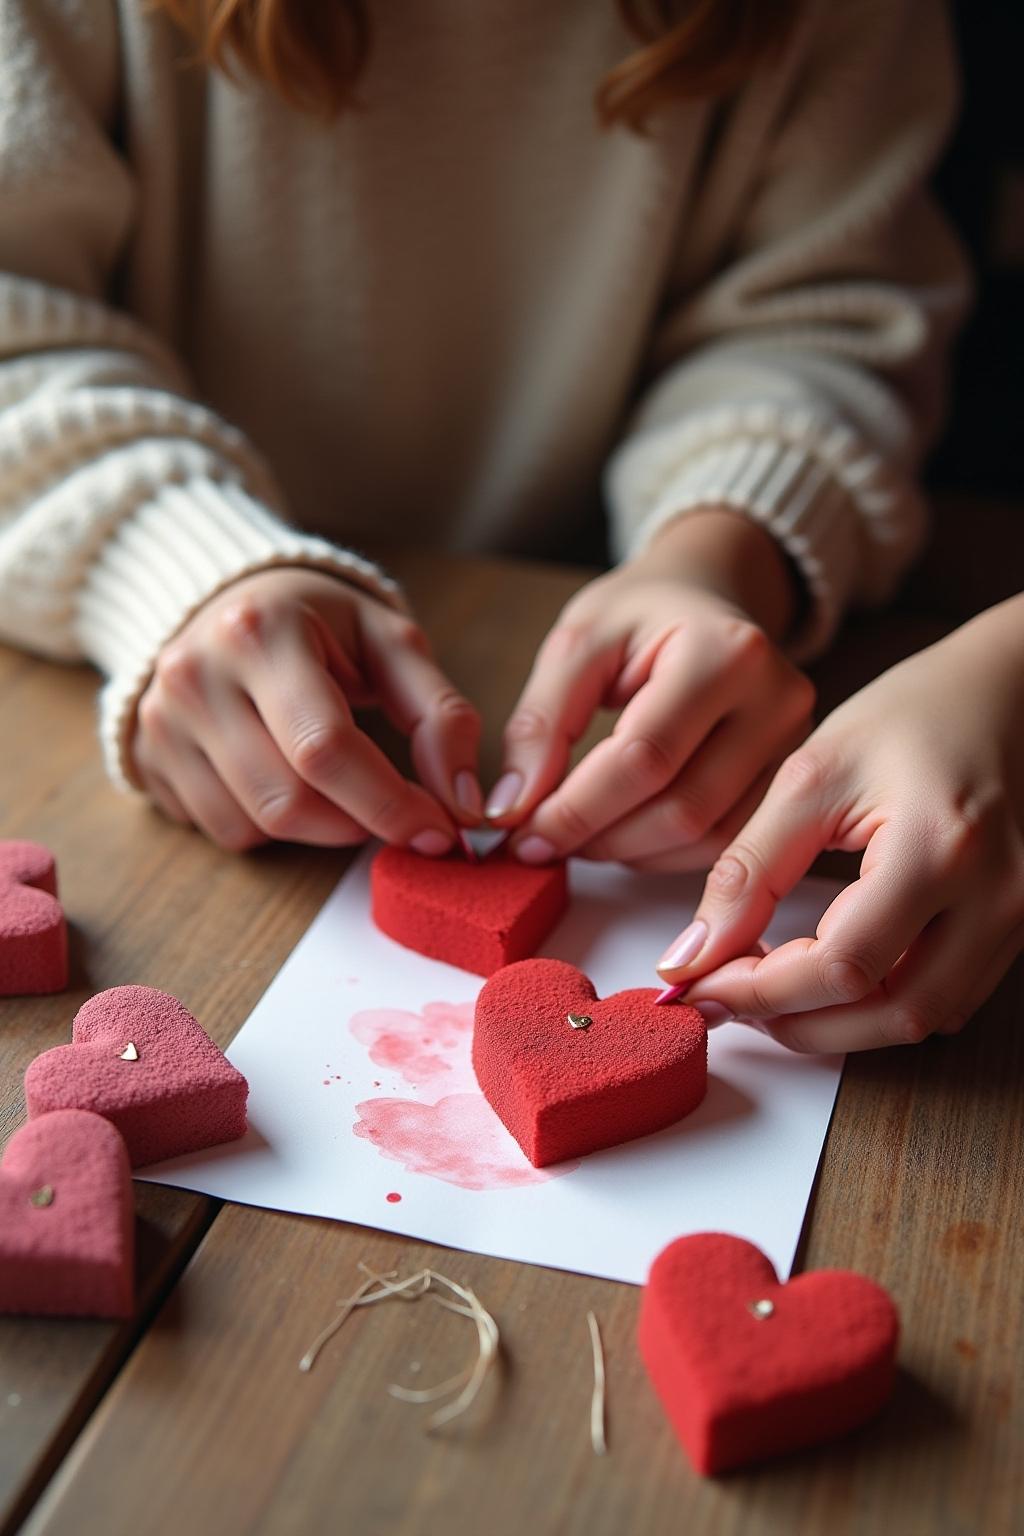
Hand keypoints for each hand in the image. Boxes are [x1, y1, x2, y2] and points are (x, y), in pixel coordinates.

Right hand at [131, 569, 481, 850]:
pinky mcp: (148, 760)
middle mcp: (194, 677)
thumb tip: (465, 804)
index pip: (325, 747)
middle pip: (288, 800)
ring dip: (319, 828)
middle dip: (360, 824)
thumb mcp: (390, 642)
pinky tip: (288, 780)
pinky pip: (224, 831)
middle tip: (401, 815)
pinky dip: (272, 827)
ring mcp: (161, 723)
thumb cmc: (320, 624)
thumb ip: (439, 715)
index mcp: (258, 633)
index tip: (440, 830)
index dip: (390, 803)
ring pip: (255, 827)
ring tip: (343, 786)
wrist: (225, 603)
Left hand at [487, 509, 813, 870]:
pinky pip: (724, 841)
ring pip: (706, 837)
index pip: (645, 757)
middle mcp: (776, 699)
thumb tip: (513, 808)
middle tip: (541, 842)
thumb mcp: (578, 642)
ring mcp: (792, 743)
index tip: (521, 833)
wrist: (706, 597)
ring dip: (628, 854)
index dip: (576, 808)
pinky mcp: (788, 776)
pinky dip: (662, 855)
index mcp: (724, 651)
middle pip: (682, 807)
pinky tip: (621, 836)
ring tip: (576, 837)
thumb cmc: (639, 616)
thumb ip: (541, 722)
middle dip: (599, 838)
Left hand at [658, 595, 1023, 1050]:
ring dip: (839, 1023)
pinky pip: (945, 999)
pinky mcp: (1015, 927)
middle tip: (728, 995)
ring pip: (921, 1019)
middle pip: (891, 1014)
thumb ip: (750, 869)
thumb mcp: (812, 776)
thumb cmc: (910, 716)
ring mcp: (1016, 918)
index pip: (844, 965)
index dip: (762, 990)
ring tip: (767, 987)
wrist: (1005, 692)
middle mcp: (995, 897)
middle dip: (798, 1021)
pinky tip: (825, 973)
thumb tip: (694, 955)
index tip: (700, 983)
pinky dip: (878, 1004)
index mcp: (940, 848)